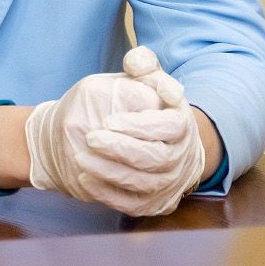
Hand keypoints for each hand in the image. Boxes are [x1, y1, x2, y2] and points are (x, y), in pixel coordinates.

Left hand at [74, 47, 205, 216]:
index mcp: (182, 123)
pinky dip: (109, 194)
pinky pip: (134, 204)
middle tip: (90, 138)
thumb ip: (143, 64)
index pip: (168, 127)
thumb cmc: (152, 108)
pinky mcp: (157, 203)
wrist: (166, 145)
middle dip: (120, 149)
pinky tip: (86, 179)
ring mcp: (171, 182)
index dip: (138, 125)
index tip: (107, 121)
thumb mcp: (151, 80)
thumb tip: (136, 61)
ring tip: (82, 158)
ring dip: (110, 172)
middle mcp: (182, 156)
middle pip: (156, 158)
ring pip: (144, 183)